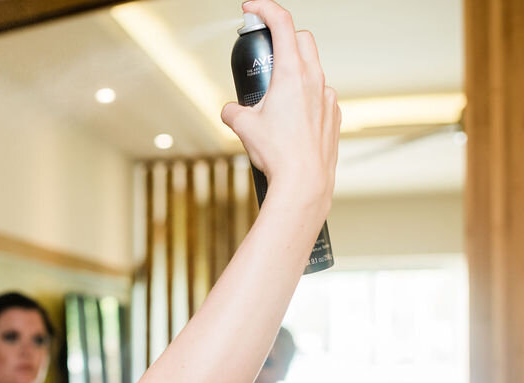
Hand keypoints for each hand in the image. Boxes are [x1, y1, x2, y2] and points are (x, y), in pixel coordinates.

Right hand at [221, 0, 340, 210]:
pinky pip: (319, 95)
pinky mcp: (333, 115)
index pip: (282, 23)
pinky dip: (305, 98)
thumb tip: (231, 110)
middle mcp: (314, 79)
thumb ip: (233, 111)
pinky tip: (291, 121)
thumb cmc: (279, 154)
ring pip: (312, 69)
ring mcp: (328, 97)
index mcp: (292, 74)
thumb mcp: (243, 128)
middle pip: (302, 39)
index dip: (265, 8)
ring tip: (275, 100)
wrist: (304, 182)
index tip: (252, 9)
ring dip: (294, 73)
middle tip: (265, 53)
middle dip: (283, 38)